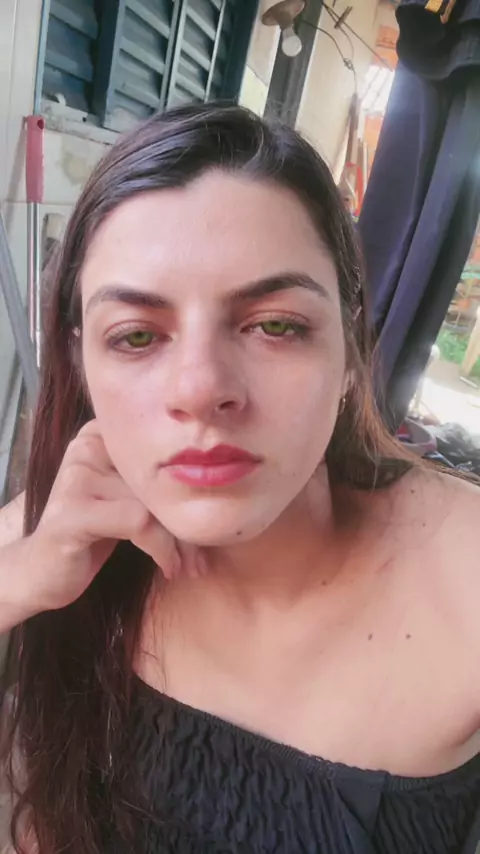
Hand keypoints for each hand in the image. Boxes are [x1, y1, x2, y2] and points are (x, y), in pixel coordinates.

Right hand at [7, 421, 201, 620]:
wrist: (40, 570)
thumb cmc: (92, 536)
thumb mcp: (127, 500)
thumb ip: (155, 483)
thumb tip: (219, 484)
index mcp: (102, 434)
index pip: (163, 452)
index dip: (192, 488)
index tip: (209, 525)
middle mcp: (87, 447)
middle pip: (160, 479)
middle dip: (188, 522)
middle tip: (203, 556)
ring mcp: (77, 478)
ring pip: (154, 503)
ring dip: (179, 542)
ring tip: (188, 566)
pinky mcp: (73, 512)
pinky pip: (138, 523)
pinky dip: (161, 548)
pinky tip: (167, 568)